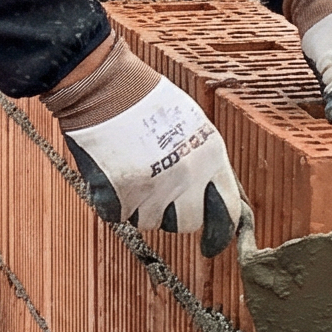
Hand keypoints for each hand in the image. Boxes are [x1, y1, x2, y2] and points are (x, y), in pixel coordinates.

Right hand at [42, 36, 254, 257]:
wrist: (104, 86)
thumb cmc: (144, 98)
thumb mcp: (191, 124)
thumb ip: (203, 161)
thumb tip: (212, 195)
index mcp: (210, 157)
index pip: (227, 212)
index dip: (220, 233)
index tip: (211, 246)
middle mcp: (186, 177)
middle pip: (186, 223)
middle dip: (173, 214)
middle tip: (156, 190)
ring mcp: (153, 189)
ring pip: (150, 220)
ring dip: (140, 204)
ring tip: (130, 167)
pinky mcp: (120, 196)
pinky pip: (119, 214)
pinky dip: (113, 200)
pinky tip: (112, 171)